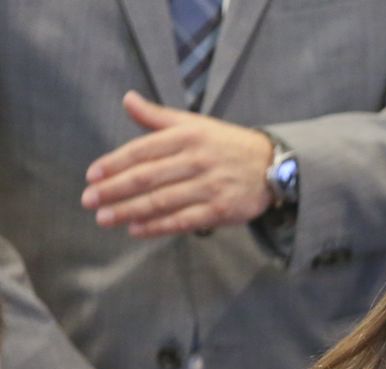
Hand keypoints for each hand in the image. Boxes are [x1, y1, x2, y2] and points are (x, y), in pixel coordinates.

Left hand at [82, 91, 274, 237]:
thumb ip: (158, 117)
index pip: (142, 151)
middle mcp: (197, 161)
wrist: (274, 166)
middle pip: (147, 178)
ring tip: (105, 218)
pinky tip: (136, 229)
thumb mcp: (194, 124)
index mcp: (188, 136)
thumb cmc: (227, 145)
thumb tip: (127, 100)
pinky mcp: (221, 211)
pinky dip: (157, 227)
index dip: (114, 163)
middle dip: (114, 190)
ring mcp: (210, 187)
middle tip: (89, 200)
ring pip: (161, 201)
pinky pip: (183, 221)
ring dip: (129, 211)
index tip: (92, 175)